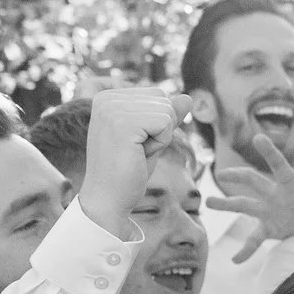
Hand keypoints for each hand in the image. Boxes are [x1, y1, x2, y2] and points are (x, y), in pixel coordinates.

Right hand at [80, 87, 193, 240]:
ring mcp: (111, 109)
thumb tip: (187, 97)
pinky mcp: (122, 122)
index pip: (157, 94)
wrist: (108, 199)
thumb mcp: (153, 138)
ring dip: (161, 137)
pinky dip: (161, 143)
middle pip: (164, 99)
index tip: (135, 143)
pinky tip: (139, 155)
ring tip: (136, 153)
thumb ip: (168, 116)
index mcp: (108, 97)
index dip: (158, 123)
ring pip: (167, 110)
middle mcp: (106, 98)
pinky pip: (166, 123)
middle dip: (162, 129)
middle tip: (137, 150)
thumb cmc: (129, 171)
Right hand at [208, 136, 293, 260]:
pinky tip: (237, 261)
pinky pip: (255, 239)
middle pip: (253, 182)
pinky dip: (246, 251)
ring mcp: (270, 211)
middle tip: (219, 174)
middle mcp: (276, 194)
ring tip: (208, 203)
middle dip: (237, 177)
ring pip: (244, 205)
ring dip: (227, 204)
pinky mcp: (270, 228)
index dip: (270, 152)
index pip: (279, 164)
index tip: (260, 138)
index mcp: (291, 183)